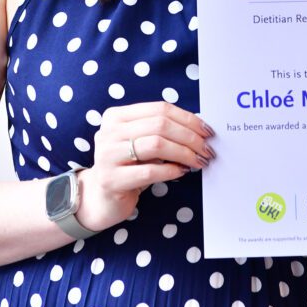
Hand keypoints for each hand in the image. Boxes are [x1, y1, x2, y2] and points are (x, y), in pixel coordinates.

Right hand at [76, 101, 215, 232]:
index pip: (159, 109)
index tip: (207, 131)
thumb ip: (161, 131)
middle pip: (160, 125)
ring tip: (198, 161)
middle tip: (206, 149)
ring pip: (156, 145)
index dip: (187, 118)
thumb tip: (199, 128)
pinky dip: (171, 170)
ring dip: (184, 153)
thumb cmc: (127, 166)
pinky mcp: (111, 180)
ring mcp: (107, 155)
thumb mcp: (140, 142)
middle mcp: (109, 132)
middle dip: (190, 137)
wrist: (100, 198)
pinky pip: (149, 171)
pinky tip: (181, 172)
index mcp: (117, 116)